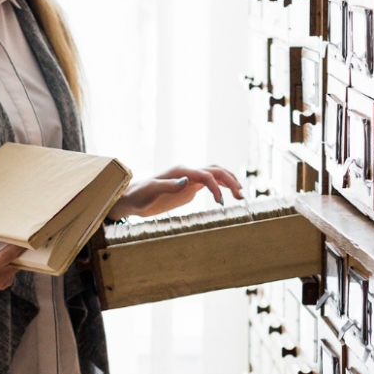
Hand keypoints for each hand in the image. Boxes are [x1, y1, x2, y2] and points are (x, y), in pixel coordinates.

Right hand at [0, 235, 24, 289]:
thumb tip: (2, 230)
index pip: (9, 255)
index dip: (20, 244)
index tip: (30, 234)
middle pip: (17, 261)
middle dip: (20, 249)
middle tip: (25, 234)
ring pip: (16, 265)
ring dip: (16, 254)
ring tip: (13, 240)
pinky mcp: (1, 283)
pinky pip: (13, 269)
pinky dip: (11, 260)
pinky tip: (4, 250)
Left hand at [109, 164, 244, 219]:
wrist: (133, 198)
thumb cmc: (140, 195)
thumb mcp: (151, 191)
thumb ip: (168, 185)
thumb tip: (186, 180)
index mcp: (181, 171)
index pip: (206, 175)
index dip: (216, 187)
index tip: (221, 203)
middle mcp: (188, 172)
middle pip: (215, 171)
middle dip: (230, 181)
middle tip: (240, 195)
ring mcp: (190, 178)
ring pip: (215, 174)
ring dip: (229, 181)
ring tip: (240, 195)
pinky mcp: (190, 187)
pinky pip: (210, 182)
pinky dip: (222, 186)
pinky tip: (229, 194)